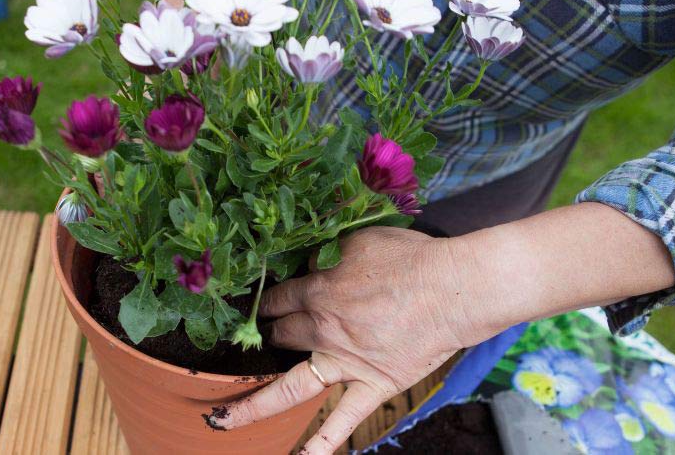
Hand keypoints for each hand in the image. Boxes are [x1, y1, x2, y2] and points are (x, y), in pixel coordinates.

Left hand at [206, 204, 674, 452]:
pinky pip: (343, 419)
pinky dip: (321, 442)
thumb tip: (310, 262)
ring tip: (221, 417)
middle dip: (270, 335)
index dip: (268, 300)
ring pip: (288, 386)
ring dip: (253, 401)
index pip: (277, 299)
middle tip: (265, 339)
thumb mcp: (360, 240)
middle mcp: (320, 329)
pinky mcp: (372, 385)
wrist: (453, 286)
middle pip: (280, 335)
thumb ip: (328, 254)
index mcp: (316, 291)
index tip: (263, 304)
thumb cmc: (410, 256)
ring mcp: (343, 363)